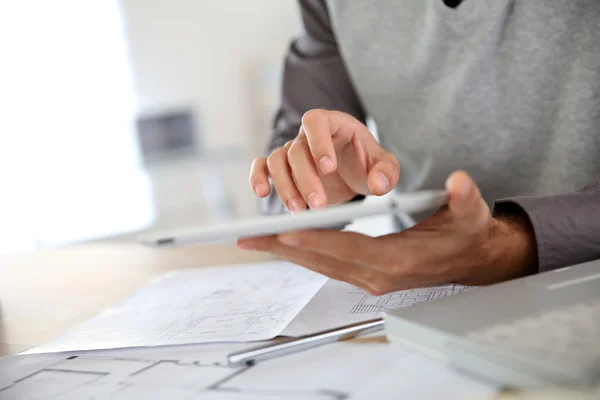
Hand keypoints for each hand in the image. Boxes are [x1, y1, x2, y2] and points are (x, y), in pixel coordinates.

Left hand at [238, 171, 537, 293]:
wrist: (468, 259)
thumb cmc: (464, 234)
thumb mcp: (469, 213)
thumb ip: (465, 198)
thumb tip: (459, 182)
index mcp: (399, 261)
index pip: (350, 250)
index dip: (317, 240)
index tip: (284, 232)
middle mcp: (378, 276)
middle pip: (323, 261)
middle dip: (284, 249)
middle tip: (247, 238)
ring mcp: (369, 280)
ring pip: (319, 265)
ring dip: (285, 253)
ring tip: (252, 241)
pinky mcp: (364, 276)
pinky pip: (325, 264)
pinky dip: (301, 253)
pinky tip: (282, 243)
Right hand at [249, 109, 399, 211]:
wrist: (352, 173)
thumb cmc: (366, 164)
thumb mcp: (384, 167)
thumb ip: (387, 172)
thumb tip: (378, 184)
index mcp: (334, 124)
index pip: (316, 121)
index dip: (318, 142)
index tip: (328, 168)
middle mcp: (308, 135)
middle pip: (296, 149)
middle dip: (305, 178)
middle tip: (318, 204)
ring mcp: (292, 150)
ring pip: (276, 160)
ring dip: (284, 186)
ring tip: (298, 210)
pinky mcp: (282, 168)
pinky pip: (262, 166)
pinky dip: (258, 177)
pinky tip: (262, 193)